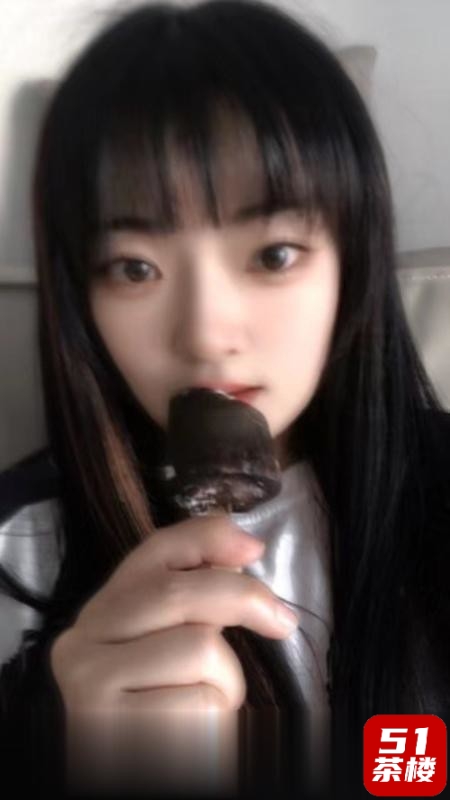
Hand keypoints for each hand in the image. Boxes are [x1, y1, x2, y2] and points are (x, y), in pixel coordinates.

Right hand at [50, 514, 298, 715]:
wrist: (135, 768)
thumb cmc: (163, 705)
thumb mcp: (173, 642)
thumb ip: (195, 597)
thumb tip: (243, 550)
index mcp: (103, 609)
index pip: (154, 552)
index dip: (208, 539)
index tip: (255, 548)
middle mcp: (82, 637)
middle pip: (178, 594)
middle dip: (244, 599)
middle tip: (282, 621)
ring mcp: (89, 680)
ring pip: (199, 648)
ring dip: (228, 678)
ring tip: (209, 702)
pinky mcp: (109, 724)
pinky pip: (199, 701)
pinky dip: (216, 716)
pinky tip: (193, 730)